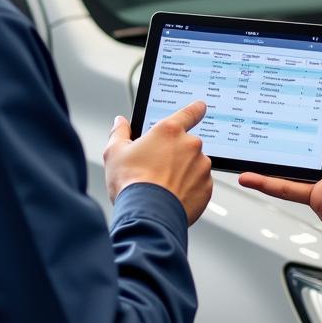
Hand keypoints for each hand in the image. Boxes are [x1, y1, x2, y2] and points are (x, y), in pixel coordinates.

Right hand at [103, 101, 213, 224]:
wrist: (147, 215)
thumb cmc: (131, 182)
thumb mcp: (115, 152)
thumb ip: (120, 132)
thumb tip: (120, 122)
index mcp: (169, 131)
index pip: (190, 112)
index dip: (195, 109)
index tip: (200, 107)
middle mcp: (190, 145)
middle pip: (187, 144)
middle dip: (177, 153)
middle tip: (159, 168)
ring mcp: (201, 167)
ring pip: (195, 165)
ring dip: (184, 172)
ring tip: (164, 186)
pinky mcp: (206, 188)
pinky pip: (200, 184)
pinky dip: (190, 188)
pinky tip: (173, 196)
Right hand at [238, 107, 321, 237]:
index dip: (307, 131)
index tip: (289, 123)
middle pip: (304, 156)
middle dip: (284, 150)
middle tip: (263, 141)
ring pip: (292, 174)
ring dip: (269, 170)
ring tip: (250, 163)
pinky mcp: (315, 200)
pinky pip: (288, 189)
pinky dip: (269, 185)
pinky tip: (254, 179)